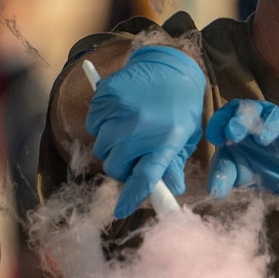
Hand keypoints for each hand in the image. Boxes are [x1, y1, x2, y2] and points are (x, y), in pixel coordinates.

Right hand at [85, 46, 206, 216]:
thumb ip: (173, 163)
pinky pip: (93, 126)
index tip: (122, 210)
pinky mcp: (106, 97)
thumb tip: (170, 190)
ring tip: (128, 132)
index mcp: (166, 140)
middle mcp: (141, 128)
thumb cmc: (180, 107)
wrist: (169, 67)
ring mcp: (121, 111)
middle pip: (116, 167)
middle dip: (122, 168)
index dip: (132, 197)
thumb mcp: (185, 137)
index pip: (145, 178)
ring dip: (112, 147)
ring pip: (102, 149)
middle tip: (132, 156)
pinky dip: (102, 126)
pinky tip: (118, 117)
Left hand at [205, 99, 278, 197]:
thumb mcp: (235, 171)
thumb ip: (223, 177)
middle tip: (233, 133)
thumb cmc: (255, 164)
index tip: (215, 138)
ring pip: (276, 116)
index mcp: (238, 121)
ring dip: (268, 126)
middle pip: (250, 109)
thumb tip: (213, 192)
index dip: (219, 122)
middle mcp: (259, 115)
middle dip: (241, 120)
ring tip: (261, 140)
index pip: (227, 113)